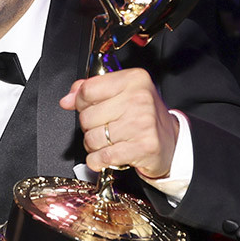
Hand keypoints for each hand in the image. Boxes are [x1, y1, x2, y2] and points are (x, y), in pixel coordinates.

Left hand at [59, 68, 178, 179]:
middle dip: (89, 127)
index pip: (88, 90)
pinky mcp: (143, 147)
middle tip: (103, 128)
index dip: (80, 102)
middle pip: (87, 116)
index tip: (87, 107)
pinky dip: (97, 160)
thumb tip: (67, 100)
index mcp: (133, 80)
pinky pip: (102, 156)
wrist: (172, 142)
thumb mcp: (121, 93)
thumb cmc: (143, 116)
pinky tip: (105, 156)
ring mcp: (142, 123)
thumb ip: (92, 90)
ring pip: (92, 138)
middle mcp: (139, 99)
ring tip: (108, 141)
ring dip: (94, 145)